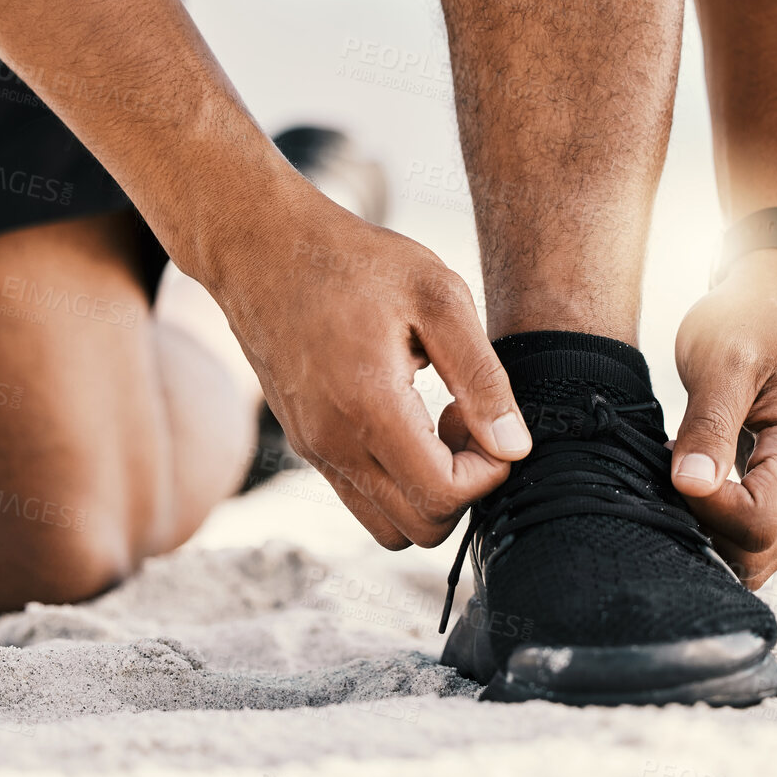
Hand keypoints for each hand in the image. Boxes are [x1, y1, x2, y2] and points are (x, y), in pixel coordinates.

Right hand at [208, 183, 531, 548]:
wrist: (262, 247)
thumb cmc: (353, 261)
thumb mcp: (438, 295)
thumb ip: (481, 376)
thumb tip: (514, 447)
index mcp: (369, 407)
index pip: (443, 496)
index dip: (488, 471)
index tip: (491, 421)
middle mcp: (334, 444)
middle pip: (419, 528)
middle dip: (462, 487)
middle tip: (466, 422)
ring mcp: (314, 450)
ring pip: (387, 527)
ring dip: (428, 493)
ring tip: (437, 425)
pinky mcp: (306, 445)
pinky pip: (361, 498)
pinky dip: (396, 481)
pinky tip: (406, 420)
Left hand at [667, 249, 776, 586]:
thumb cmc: (754, 317)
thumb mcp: (721, 358)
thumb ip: (709, 425)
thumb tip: (691, 486)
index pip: (756, 525)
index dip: (705, 510)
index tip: (671, 465)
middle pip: (759, 553)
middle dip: (704, 529)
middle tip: (667, 478)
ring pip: (760, 552)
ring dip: (712, 529)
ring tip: (682, 474)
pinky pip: (762, 532)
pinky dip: (724, 522)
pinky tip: (696, 481)